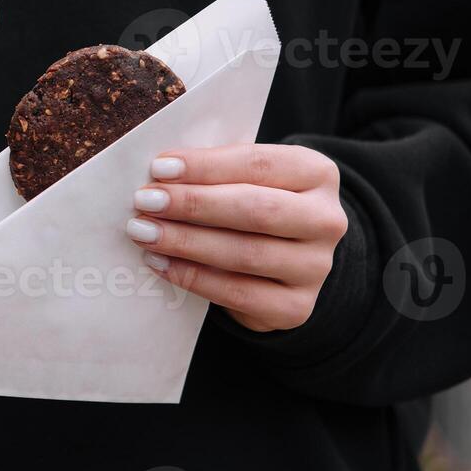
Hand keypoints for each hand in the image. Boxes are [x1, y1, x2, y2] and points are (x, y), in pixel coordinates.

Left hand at [125, 144, 347, 331]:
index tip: (160, 167)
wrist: (291, 258)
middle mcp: (326, 220)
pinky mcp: (297, 306)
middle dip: (193, 205)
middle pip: (255, 210)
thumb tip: (161, 173)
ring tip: (144, 232)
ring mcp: (315, 266)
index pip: (258, 164)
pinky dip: (193, 278)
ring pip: (245, 254)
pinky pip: (238, 294)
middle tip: (146, 201)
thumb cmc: (257, 203)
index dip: (206, 166)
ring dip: (186, 242)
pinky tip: (160, 262)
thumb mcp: (249, 176)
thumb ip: (216, 171)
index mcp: (317, 173)